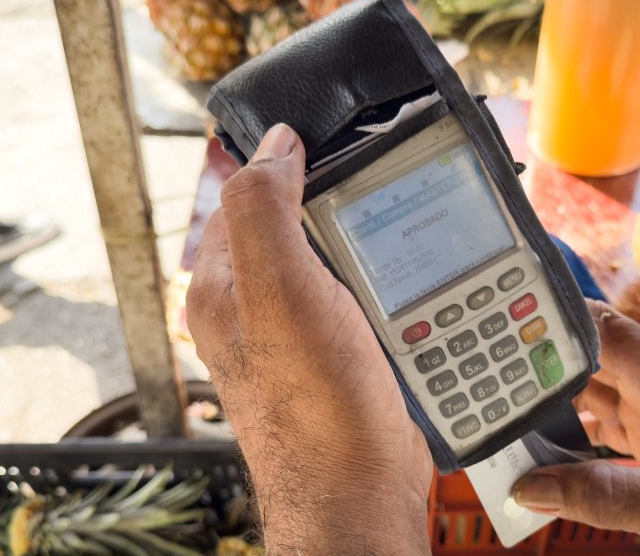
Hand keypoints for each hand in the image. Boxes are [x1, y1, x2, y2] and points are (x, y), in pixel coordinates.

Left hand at [187, 124, 431, 552]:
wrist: (356, 495)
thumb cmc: (315, 410)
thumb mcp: (282, 293)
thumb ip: (265, 212)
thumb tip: (272, 145)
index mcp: (224, 286)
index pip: (247, 194)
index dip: (290, 163)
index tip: (340, 145)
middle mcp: (253, 309)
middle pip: (296, 227)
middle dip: (340, 205)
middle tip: (386, 189)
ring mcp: (296, 337)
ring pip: (334, 264)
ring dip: (372, 247)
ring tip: (408, 233)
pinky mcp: (336, 360)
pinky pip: (362, 303)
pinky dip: (389, 289)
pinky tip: (416, 288)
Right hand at [512, 301, 639, 555]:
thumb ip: (605, 495)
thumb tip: (531, 485)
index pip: (609, 331)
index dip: (558, 318)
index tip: (508, 316)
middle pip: (595, 361)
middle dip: (544, 364)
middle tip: (487, 370)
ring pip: (600, 397)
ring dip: (558, 404)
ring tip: (504, 413)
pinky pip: (612, 432)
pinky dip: (578, 439)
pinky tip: (549, 455)